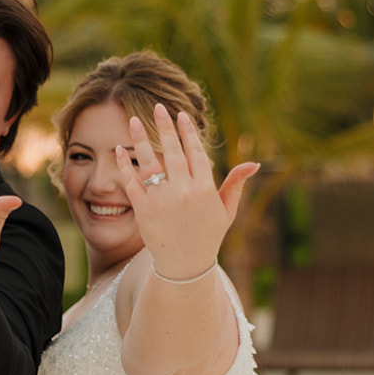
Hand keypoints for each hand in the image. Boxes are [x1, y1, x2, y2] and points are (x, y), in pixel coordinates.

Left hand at [115, 104, 257, 279]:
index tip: (181, 115)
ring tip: (131, 120)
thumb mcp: (226, 211)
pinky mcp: (143, 211)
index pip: (195, 152)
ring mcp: (162, 201)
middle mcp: (184, 192)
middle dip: (164, 127)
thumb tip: (253, 164)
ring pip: (150, 163)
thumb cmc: (208, 237)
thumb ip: (235, 185)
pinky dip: (125, 165)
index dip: (188, 132)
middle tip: (158, 107)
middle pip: (173, 151)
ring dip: (140, 139)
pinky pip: (132, 182)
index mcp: (205, 189)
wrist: (185, 267)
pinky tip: (120, 150)